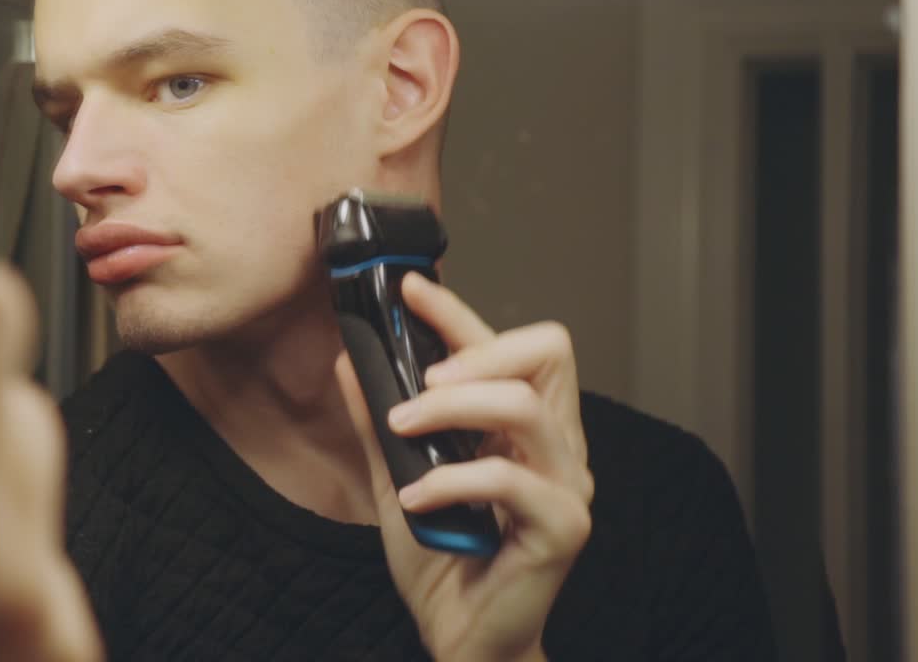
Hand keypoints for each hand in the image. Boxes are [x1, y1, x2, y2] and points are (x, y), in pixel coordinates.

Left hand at [336, 272, 592, 661]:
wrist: (464, 638)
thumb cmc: (443, 561)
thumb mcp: (397, 478)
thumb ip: (380, 422)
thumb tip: (350, 360)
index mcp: (526, 425)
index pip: (508, 344)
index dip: (460, 312)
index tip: (408, 289)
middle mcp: (557, 445)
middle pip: (547, 351)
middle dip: (475, 351)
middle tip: (420, 382)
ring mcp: (567, 484)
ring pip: (525, 406)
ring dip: (452, 409)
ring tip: (402, 427)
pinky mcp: (563, 526)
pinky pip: (509, 479)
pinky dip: (451, 479)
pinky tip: (415, 498)